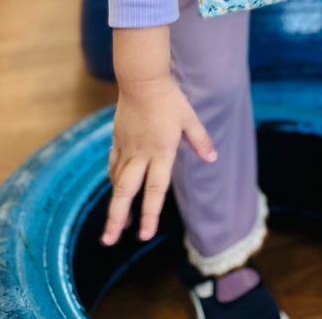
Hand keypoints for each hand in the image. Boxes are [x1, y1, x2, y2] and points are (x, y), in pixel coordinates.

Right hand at [102, 75, 216, 245]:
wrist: (141, 80)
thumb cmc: (169, 99)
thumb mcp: (189, 118)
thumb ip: (200, 140)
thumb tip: (212, 159)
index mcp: (161, 152)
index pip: (155, 189)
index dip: (149, 214)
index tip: (144, 235)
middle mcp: (141, 154)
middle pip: (126, 191)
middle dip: (117, 218)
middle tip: (108, 241)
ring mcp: (126, 147)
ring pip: (117, 181)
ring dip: (114, 204)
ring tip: (113, 227)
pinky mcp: (117, 139)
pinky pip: (113, 165)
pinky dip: (113, 180)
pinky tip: (114, 189)